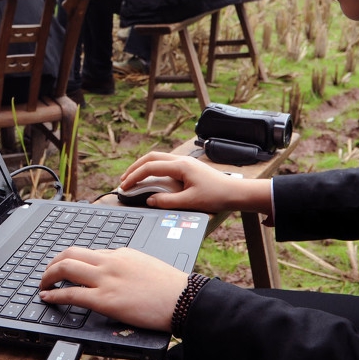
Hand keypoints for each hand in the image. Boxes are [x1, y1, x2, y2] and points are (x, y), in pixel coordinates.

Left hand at [38, 247, 186, 331]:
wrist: (184, 299)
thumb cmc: (171, 287)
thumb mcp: (145, 265)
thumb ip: (126, 266)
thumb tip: (113, 273)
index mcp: (121, 253)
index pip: (88, 252)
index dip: (70, 260)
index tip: (63, 267)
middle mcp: (110, 262)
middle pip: (70, 253)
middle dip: (52, 263)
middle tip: (47, 273)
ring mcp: (106, 280)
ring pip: (66, 268)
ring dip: (48, 276)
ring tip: (43, 284)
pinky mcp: (105, 300)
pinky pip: (71, 294)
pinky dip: (54, 295)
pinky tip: (47, 298)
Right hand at [119, 152, 271, 214]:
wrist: (235, 192)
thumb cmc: (216, 196)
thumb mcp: (190, 202)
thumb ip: (167, 201)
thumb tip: (150, 199)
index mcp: (180, 166)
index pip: (150, 167)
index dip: (134, 176)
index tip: (124, 186)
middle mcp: (181, 160)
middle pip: (151, 157)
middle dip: (134, 167)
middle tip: (123, 180)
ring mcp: (185, 162)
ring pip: (158, 158)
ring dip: (143, 166)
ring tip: (133, 177)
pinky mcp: (188, 167)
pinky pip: (165, 162)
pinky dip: (153, 168)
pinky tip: (150, 177)